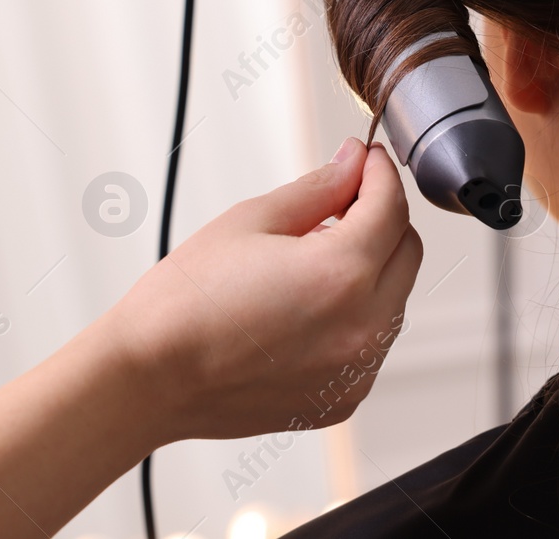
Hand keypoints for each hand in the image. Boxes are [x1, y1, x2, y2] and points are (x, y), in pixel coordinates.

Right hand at [94, 138, 420, 442]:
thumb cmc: (185, 304)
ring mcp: (357, 371)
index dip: (380, 173)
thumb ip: (318, 189)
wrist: (151, 379)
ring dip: (371, 268)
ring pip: (394, 298)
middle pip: (407, 251)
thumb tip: (352, 165)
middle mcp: (362, 328)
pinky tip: (306, 304)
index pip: (391, 207)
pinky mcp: (342, 398)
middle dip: (382, 218)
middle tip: (340, 201)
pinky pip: (370, 342)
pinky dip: (355, 315)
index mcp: (341, 274)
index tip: (367, 160)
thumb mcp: (251, 221)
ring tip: (310, 257)